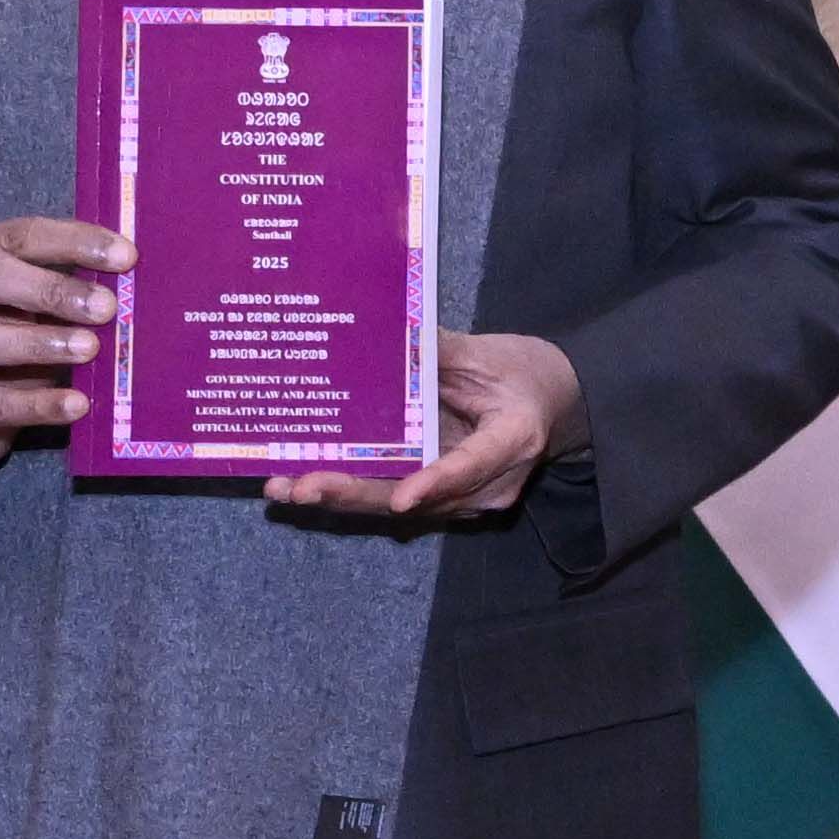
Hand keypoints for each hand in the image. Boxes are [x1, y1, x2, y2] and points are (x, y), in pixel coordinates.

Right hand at [0, 217, 124, 470]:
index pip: (16, 236)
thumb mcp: (26, 317)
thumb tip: (132, 291)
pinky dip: (33, 404)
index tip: (127, 256)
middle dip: (44, 287)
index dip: (71, 241)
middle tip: (104, 307)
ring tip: (88, 350)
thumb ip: (63, 300)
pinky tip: (74, 405)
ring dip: (33, 342)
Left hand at [266, 332, 586, 527]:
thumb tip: (386, 334)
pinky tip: (302, 483)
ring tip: (285, 490)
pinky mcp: (441, 493)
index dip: (436, 481)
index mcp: (513, 440)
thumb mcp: (487, 353)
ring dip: (341, 497)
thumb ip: (437, 349)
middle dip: (357, 494)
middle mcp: (489, 482)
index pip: (473, 465)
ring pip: (399, 504)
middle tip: (304, 488)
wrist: (554, 402)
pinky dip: (349, 490)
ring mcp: (465, 494)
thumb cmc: (525, 372)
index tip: (403, 497)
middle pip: (420, 498)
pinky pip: (393, 494)